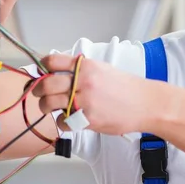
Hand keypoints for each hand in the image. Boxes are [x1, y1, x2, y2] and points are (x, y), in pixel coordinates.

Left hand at [31, 53, 154, 135]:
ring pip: (50, 104)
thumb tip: (58, 73)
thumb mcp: (103, 69)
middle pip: (46, 85)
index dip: (43, 67)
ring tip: (51, 107)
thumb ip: (81, 70)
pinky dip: (63, 122)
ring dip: (46, 107)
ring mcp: (85, 101)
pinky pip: (63, 121)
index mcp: (86, 66)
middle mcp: (84, 82)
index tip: (42, 72)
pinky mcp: (88, 119)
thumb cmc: (127, 88)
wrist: (146, 104)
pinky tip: (70, 119)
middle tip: (39, 94)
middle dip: (38, 90)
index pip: (53, 61)